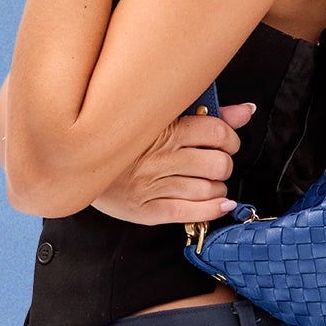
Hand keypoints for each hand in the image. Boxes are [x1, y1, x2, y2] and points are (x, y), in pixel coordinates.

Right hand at [89, 102, 254, 225]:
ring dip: (217, 188)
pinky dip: (212, 210)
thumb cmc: (127, 138)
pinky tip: (219, 204)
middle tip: (215, 163)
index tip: (225, 142)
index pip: (217, 133)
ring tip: (208, 182)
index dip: (230, 139)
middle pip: (218, 164)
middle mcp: (160, 158)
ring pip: (208, 190)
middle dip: (224, 165)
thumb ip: (208, 114)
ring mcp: (152, 186)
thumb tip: (245, 112)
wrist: (80, 160)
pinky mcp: (146, 210)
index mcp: (165, 129)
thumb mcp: (162, 117)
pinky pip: (190, 213)